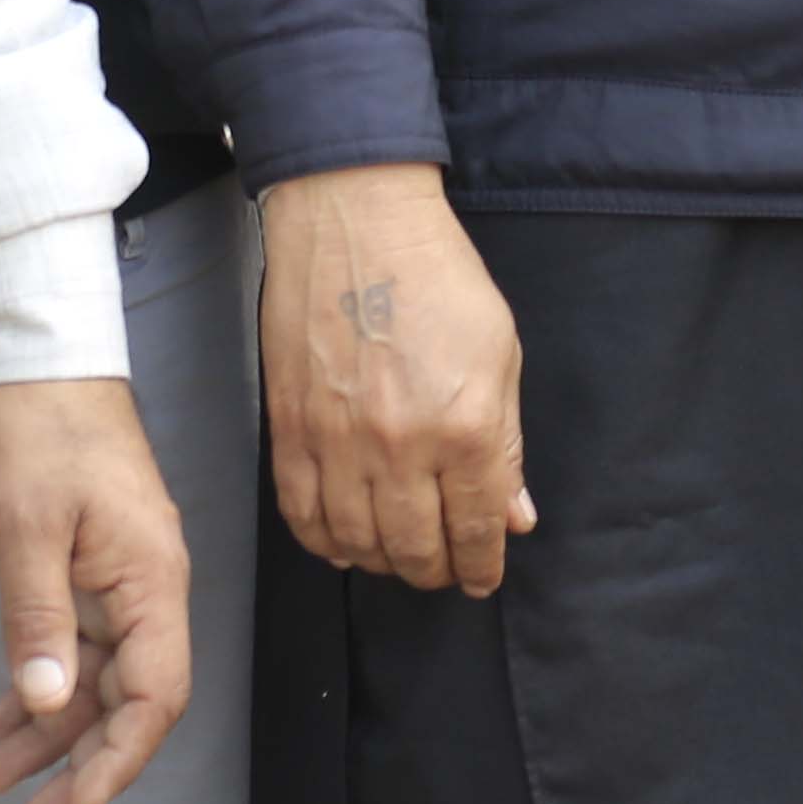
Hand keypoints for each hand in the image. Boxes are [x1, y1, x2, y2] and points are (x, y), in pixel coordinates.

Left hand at [0, 376, 193, 803]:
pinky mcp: (91, 569)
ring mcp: (121, 578)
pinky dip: (46, 687)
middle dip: (88, 763)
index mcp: (151, 577)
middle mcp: (149, 586)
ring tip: (1, 778)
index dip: (120, 759)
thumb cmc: (38, 433)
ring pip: (102, 679)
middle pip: (135, 698)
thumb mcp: (28, 527)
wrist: (40, 363)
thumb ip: (40, 619)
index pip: (157, 692)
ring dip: (58, 732)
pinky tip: (6, 718)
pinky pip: (79, 647)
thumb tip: (52, 704)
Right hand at [258, 163, 531, 592]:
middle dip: (435, 571)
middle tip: (444, 570)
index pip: (474, 528)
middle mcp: (399, 448)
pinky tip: (344, 542)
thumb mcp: (501, 354)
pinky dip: (325, 541)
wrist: (354, 226)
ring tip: (399, 557)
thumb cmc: (439, 279)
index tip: (482, 577)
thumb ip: (506, 444)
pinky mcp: (289, 433)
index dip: (480, 565)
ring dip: (383, 562)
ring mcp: (337, 444)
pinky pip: (302, 516)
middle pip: (414, 548)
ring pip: (356, 543)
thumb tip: (513, 516)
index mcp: (464, 428)